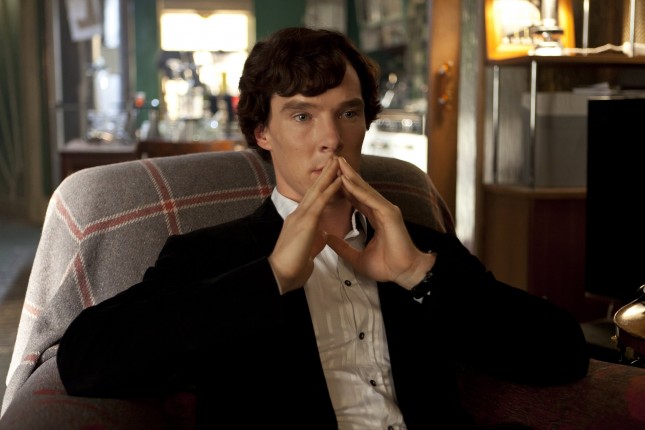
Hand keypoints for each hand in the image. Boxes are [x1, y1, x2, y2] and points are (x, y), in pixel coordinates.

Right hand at [268, 157, 342, 293]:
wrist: (280, 275)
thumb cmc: (293, 267)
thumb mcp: (307, 250)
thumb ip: (314, 239)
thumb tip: (323, 234)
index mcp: (299, 222)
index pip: (313, 200)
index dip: (322, 187)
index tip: (332, 175)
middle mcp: (298, 215)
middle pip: (314, 190)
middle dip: (325, 174)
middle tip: (335, 159)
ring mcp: (300, 216)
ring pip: (317, 191)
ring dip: (329, 175)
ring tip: (338, 161)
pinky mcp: (306, 221)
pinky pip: (321, 201)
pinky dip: (331, 189)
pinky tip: (340, 180)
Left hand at [326, 157, 434, 288]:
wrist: (405, 274)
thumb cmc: (387, 267)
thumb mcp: (357, 257)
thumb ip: (342, 247)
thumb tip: (327, 237)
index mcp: (376, 217)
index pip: (357, 199)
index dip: (344, 188)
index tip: (330, 178)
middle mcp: (382, 210)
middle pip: (361, 189)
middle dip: (347, 174)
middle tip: (333, 160)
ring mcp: (387, 210)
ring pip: (365, 190)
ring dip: (350, 176)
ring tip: (338, 163)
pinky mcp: (390, 214)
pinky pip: (370, 199)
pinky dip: (357, 190)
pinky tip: (345, 181)